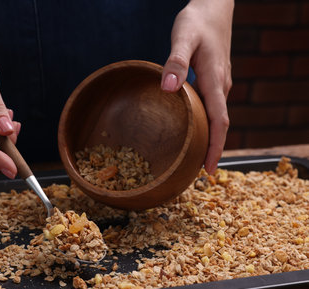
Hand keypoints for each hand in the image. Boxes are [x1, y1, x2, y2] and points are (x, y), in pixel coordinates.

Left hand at [161, 0, 233, 173]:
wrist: (213, 6)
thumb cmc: (197, 20)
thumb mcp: (183, 37)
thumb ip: (176, 61)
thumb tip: (167, 89)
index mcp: (215, 79)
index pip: (220, 120)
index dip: (216, 147)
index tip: (210, 170)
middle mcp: (221, 85)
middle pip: (220, 124)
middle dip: (213, 149)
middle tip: (199, 172)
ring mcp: (220, 82)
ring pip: (217, 116)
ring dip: (210, 137)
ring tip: (195, 156)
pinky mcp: (215, 78)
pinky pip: (213, 106)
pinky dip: (206, 122)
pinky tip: (194, 127)